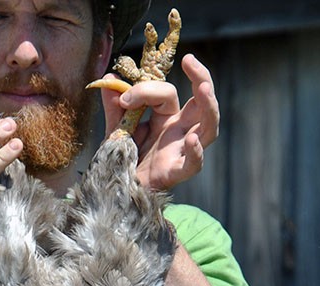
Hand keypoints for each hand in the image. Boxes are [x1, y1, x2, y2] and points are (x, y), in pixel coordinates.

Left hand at [100, 54, 219, 190]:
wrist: (115, 191)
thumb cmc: (121, 160)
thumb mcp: (115, 130)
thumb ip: (115, 107)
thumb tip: (109, 78)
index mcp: (166, 118)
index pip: (166, 94)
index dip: (146, 90)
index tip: (123, 97)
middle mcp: (179, 131)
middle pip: (202, 103)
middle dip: (202, 79)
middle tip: (191, 61)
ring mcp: (181, 151)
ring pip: (209, 128)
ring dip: (209, 107)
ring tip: (204, 88)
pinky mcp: (176, 173)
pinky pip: (194, 163)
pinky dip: (196, 152)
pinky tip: (191, 140)